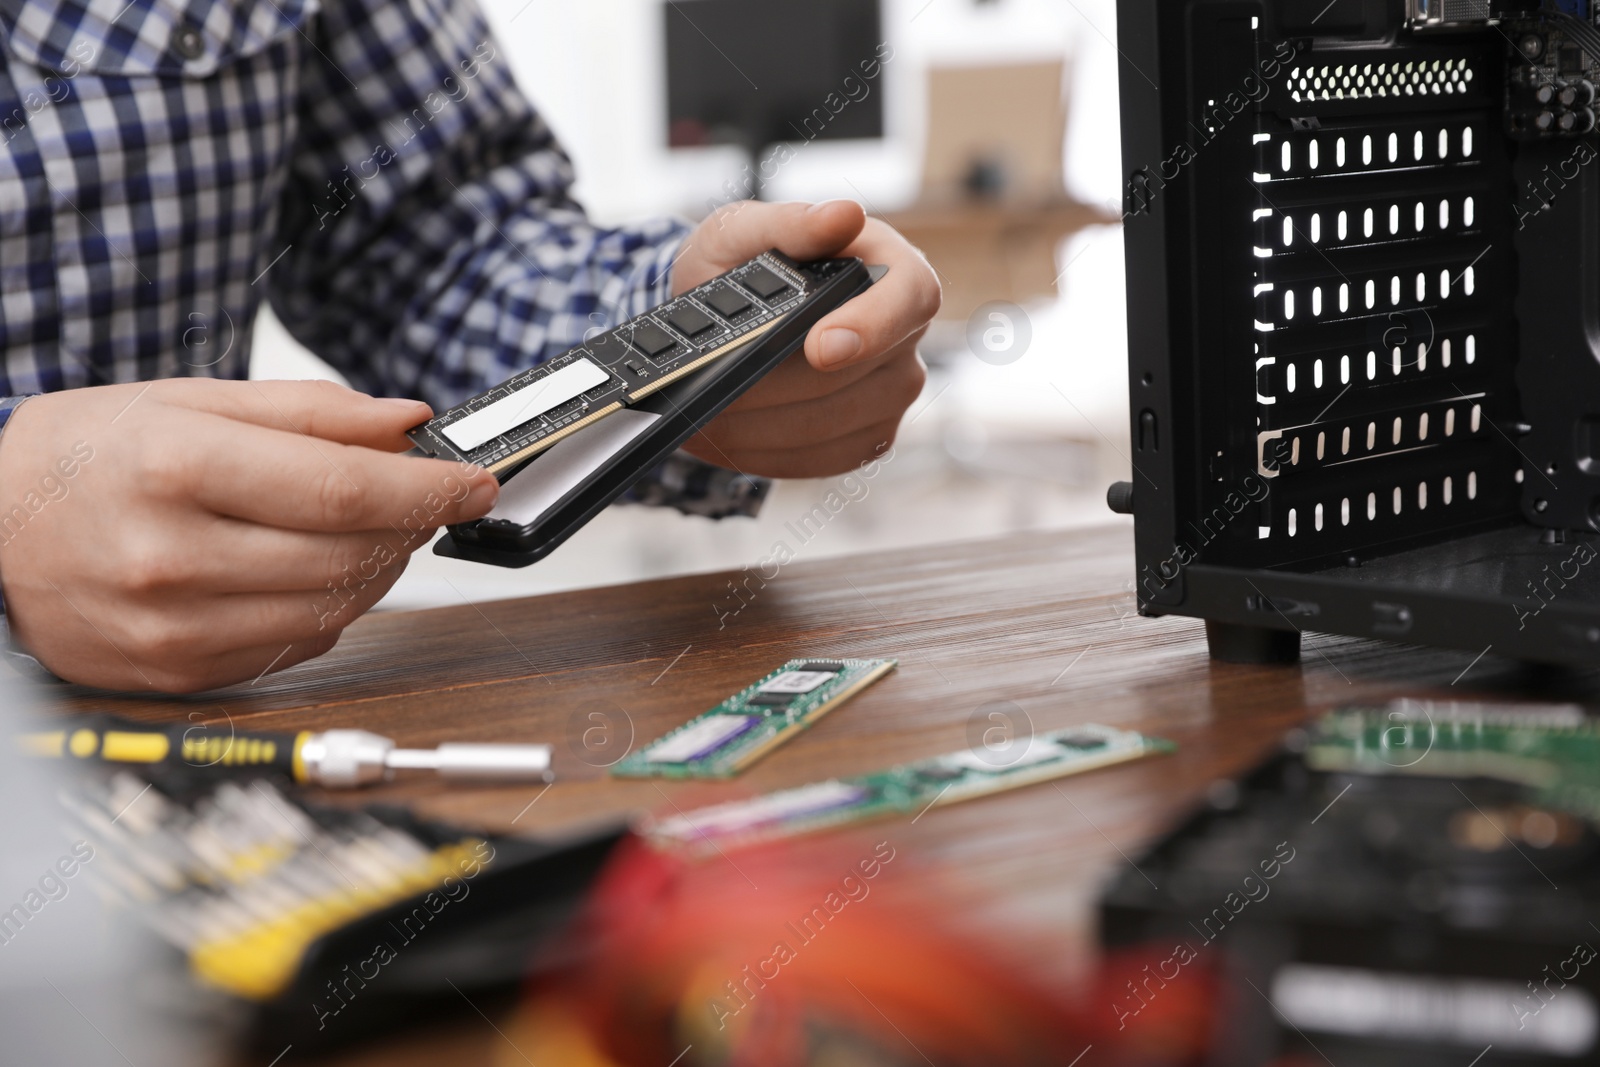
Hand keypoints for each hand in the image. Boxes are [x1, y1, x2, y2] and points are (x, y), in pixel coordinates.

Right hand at [0, 379, 498, 691]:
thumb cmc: (83, 460)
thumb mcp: (185, 401)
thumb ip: (307, 412)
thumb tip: (408, 420)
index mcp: (176, 469)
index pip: (343, 488)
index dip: (428, 487)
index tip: (474, 480)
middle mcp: (173, 556)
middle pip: (352, 553)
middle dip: (414, 523)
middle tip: (427, 496)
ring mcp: (175, 626)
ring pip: (339, 607)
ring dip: (384, 567)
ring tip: (374, 527)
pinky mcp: (181, 672)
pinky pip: (301, 644)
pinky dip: (334, 606)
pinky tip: (313, 569)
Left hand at [671, 200, 938, 477]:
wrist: (723, 320)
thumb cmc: (740, 264)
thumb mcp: (742, 230)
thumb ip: (788, 222)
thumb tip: (843, 215)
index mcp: (891, 269)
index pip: (913, 297)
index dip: (872, 326)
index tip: (820, 346)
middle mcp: (904, 335)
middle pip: (859, 376)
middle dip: (779, 383)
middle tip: (715, 383)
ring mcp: (892, 392)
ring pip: (834, 425)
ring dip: (763, 424)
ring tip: (705, 410)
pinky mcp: (867, 438)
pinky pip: (823, 459)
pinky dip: (768, 452)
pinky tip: (728, 435)